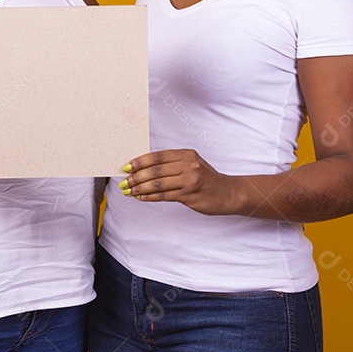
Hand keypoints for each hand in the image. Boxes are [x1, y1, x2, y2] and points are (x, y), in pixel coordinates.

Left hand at [119, 149, 238, 215]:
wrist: (228, 193)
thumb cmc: (206, 179)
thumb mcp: (192, 165)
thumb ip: (172, 165)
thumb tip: (144, 168)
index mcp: (187, 154)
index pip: (158, 156)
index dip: (140, 161)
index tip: (126, 167)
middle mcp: (189, 165)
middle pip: (156, 170)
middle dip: (136, 176)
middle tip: (124, 182)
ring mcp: (190, 180)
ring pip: (158, 184)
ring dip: (140, 188)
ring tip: (128, 191)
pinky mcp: (190, 195)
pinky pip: (164, 195)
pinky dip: (150, 197)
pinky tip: (140, 197)